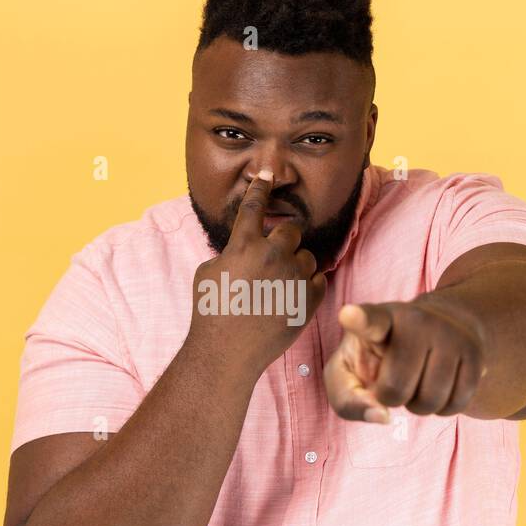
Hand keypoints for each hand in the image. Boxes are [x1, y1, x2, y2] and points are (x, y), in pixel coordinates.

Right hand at [186, 170, 327, 375]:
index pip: (255, 205)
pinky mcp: (309, 300)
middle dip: (284, 240)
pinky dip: (308, 287)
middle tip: (273, 258)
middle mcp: (272, 255)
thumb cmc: (210, 313)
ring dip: (296, 266)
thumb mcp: (207, 273)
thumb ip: (230, 252)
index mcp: (244, 245)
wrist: (226, 352)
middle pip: (291, 230)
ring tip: (277, 288)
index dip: (261, 186)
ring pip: (307, 257)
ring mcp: (293, 278)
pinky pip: (318, 281)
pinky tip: (289, 299)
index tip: (268, 174)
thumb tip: (243, 247)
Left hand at [323, 297, 484, 421]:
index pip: (369, 321)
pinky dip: (444, 408)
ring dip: (418, 406)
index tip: (348, 315)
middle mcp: (415, 320)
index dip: (358, 320)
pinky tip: (438, 387)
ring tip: (416, 382)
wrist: (437, 331)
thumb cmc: (379, 358)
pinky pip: (458, 404)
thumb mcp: (349, 373)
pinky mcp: (474, 352)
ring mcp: (449, 333)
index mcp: (378, 320)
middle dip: (390, 398)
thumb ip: (349, 399)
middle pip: (395, 388)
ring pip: (430, 400)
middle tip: (392, 380)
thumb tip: (383, 417)